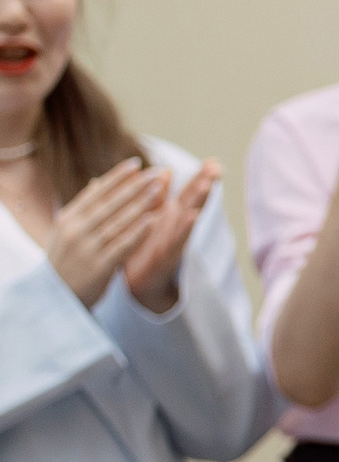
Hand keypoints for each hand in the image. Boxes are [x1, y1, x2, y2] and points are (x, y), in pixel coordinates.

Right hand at [47, 160, 166, 306]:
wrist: (54, 297)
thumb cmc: (65, 260)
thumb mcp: (66, 231)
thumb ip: (84, 208)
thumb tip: (97, 181)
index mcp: (68, 219)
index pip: (95, 193)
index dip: (116, 177)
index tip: (136, 164)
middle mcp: (76, 230)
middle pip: (110, 203)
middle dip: (135, 186)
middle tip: (156, 172)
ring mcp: (87, 248)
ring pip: (118, 221)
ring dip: (141, 204)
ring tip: (160, 189)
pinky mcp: (99, 267)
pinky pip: (122, 245)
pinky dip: (137, 231)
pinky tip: (153, 220)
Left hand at [122, 160, 218, 313]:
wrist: (137, 285)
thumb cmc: (144, 248)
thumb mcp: (150, 217)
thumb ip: (157, 195)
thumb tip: (165, 170)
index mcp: (170, 214)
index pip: (189, 193)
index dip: (200, 177)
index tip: (214, 162)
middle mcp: (176, 226)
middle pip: (193, 202)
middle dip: (204, 184)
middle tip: (217, 168)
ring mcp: (173, 241)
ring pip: (188, 217)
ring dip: (198, 202)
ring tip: (207, 185)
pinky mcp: (165, 256)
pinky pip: (176, 240)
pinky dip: (184, 228)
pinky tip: (192, 216)